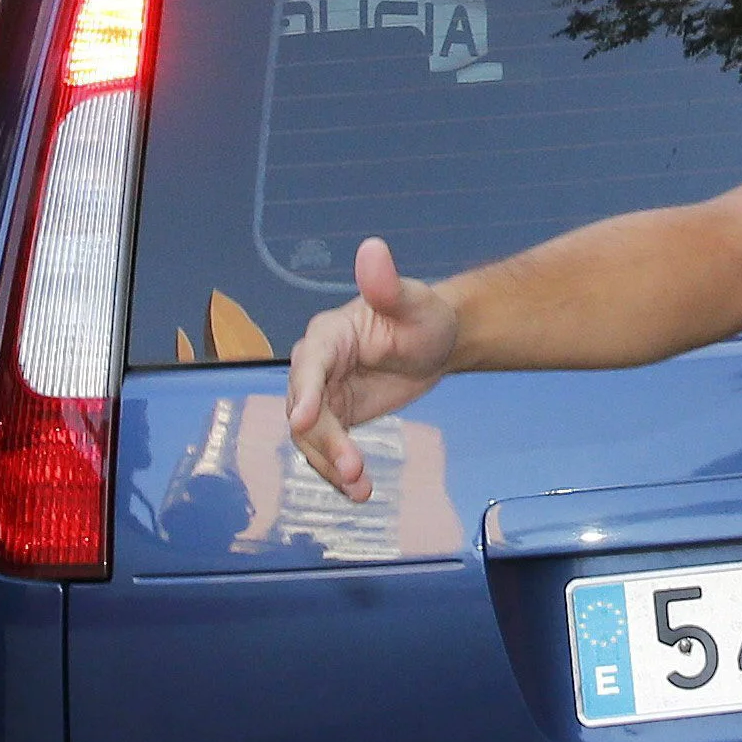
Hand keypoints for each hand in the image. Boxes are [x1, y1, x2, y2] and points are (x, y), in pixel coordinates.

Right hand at [283, 237, 461, 501]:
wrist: (437, 343)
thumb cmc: (424, 316)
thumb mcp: (414, 303)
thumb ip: (388, 285)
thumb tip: (373, 249)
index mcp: (329, 336)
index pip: (308, 364)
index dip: (305, 391)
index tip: (306, 420)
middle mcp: (316, 367)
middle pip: (305, 410)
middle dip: (325, 442)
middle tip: (353, 469)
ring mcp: (323, 396)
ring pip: (312, 438)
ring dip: (330, 465)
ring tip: (361, 489)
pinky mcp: (336, 419)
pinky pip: (328, 451)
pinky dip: (339, 473)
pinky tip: (360, 492)